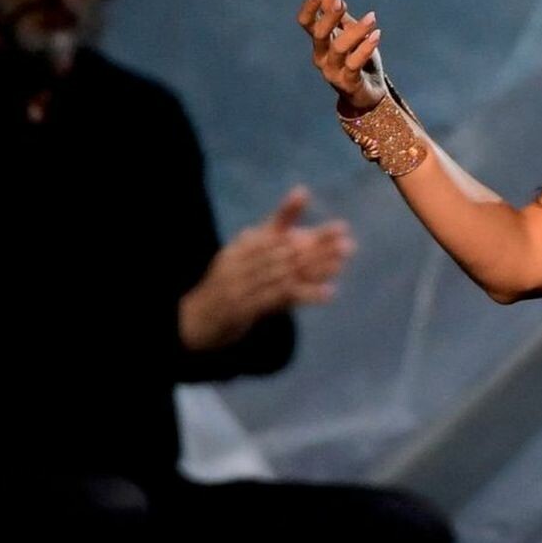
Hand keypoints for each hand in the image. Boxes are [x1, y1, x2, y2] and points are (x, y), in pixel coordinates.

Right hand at [178, 186, 354, 351]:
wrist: (194, 322)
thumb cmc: (223, 291)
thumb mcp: (239, 263)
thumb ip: (262, 243)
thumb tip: (286, 221)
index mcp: (239, 248)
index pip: (275, 230)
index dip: (299, 220)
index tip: (335, 222)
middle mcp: (239, 262)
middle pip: (286, 251)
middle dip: (319, 246)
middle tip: (347, 243)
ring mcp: (240, 285)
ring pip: (285, 273)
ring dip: (317, 268)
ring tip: (342, 261)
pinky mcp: (243, 309)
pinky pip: (279, 299)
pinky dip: (306, 294)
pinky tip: (328, 292)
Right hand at [299, 0, 385, 114]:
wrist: (368, 94)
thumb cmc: (356, 59)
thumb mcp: (346, 29)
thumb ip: (332, 8)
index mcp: (320, 42)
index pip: (306, 23)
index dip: (309, 8)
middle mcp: (322, 56)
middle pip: (319, 35)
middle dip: (329, 17)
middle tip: (342, 2)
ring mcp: (332, 71)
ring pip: (339, 48)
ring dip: (356, 31)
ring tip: (373, 17)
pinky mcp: (347, 83)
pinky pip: (354, 64)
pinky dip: (365, 48)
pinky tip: (377, 35)